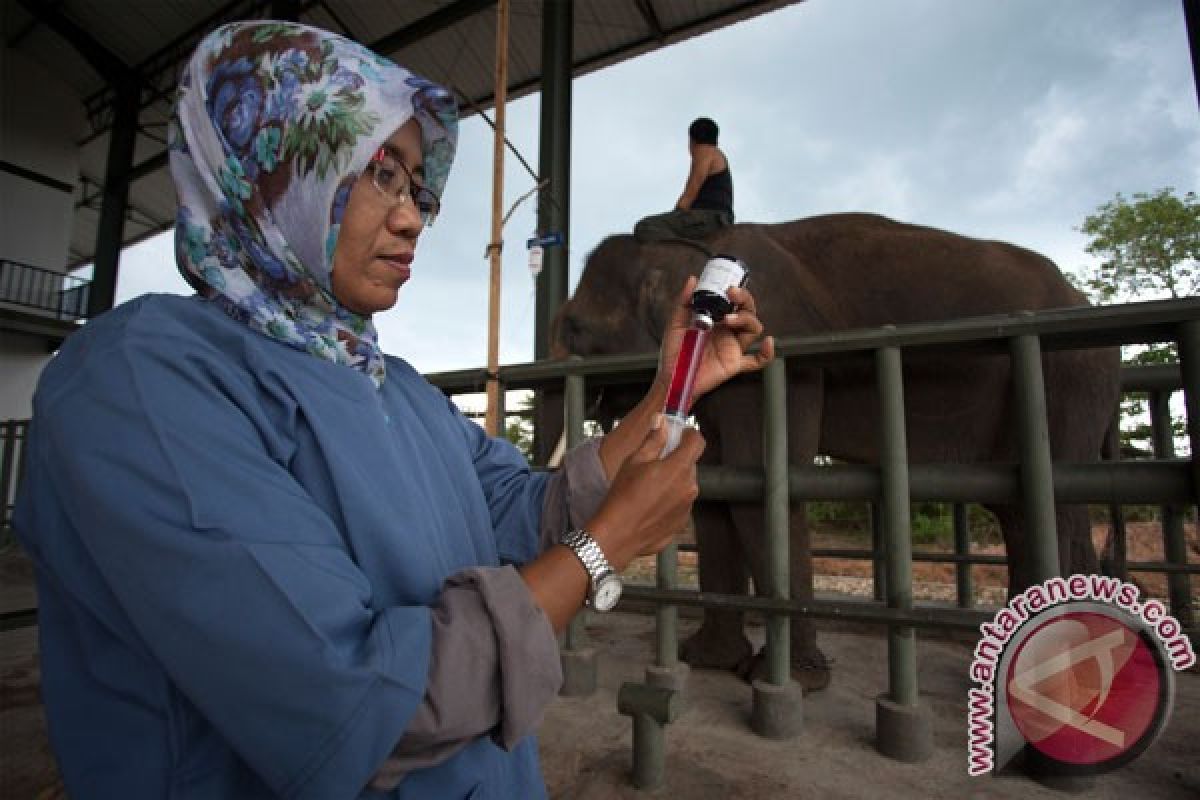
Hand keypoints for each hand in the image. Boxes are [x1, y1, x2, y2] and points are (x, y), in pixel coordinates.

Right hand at [587, 418, 704, 571]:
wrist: (618, 535)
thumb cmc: (623, 497)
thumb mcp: (634, 461)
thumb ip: (653, 440)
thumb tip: (661, 422)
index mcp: (679, 468)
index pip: (697, 442)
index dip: (690, 434)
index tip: (680, 434)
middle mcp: (689, 487)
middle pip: (690, 464)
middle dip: (676, 459)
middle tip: (654, 462)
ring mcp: (687, 506)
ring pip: (685, 484)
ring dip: (672, 480)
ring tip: (649, 487)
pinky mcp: (681, 522)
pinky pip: (680, 503)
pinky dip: (670, 499)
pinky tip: (650, 503)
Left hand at [655, 276, 774, 401]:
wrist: (671, 378)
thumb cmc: (674, 352)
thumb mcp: (676, 323)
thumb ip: (683, 302)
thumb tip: (693, 279)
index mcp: (716, 320)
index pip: (734, 302)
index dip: (736, 292)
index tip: (728, 284)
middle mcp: (728, 332)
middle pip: (748, 311)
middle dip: (744, 299)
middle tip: (732, 293)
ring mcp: (732, 347)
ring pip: (753, 329)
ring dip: (746, 319)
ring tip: (729, 319)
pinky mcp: (734, 364)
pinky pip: (756, 361)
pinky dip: (767, 353)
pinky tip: (768, 343)